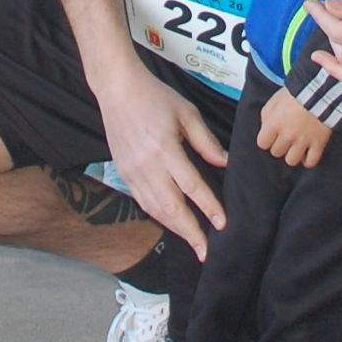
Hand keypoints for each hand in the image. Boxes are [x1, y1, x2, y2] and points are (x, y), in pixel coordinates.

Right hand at [95, 61, 228, 256]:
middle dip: (191, 232)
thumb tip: (224, 164)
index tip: (223, 224)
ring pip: (155, 209)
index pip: (192, 186)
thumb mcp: (187, 113)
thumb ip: (206, 141)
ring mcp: (132, 172)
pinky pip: (143, 202)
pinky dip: (159, 216)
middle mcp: (147, 165)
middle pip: (171, 207)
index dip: (209, 207)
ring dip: (175, 229)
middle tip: (206, 252)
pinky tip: (172, 223)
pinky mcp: (124, 173)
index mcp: (165, 148)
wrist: (117, 89)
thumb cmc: (155, 97)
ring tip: (193, 243)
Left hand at [254, 88, 331, 168]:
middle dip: (280, 145)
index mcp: (274, 123)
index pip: (262, 143)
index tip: (272, 135)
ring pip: (291, 161)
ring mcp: (303, 141)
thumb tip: (266, 129)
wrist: (321, 90)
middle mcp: (287, 135)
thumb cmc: (296, 93)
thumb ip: (266, 115)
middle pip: (276, 152)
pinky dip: (308, 160)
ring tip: (296, 146)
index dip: (267, 139)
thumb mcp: (275, 99)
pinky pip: (310, 162)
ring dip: (293, 154)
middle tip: (286, 137)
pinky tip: (307, 152)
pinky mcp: (318, 143)